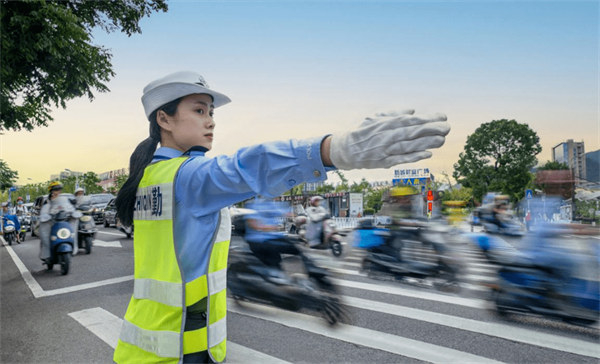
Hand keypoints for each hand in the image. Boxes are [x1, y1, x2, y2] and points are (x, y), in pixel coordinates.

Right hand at [328, 110, 449, 169]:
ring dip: (427, 143)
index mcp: (385, 123)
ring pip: (409, 146)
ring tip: (442, 140)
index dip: (427, 118)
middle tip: (447, 127)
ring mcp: (385, 150)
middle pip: (412, 132)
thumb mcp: (375, 118)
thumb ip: (394, 114)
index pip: (410, 120)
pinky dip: (415, 157)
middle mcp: (386, 136)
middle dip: (431, 130)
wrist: (346, 150)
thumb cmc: (363, 132)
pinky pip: (401, 159)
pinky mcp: (384, 162)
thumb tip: (412, 111)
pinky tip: (428, 154)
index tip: (442, 116)